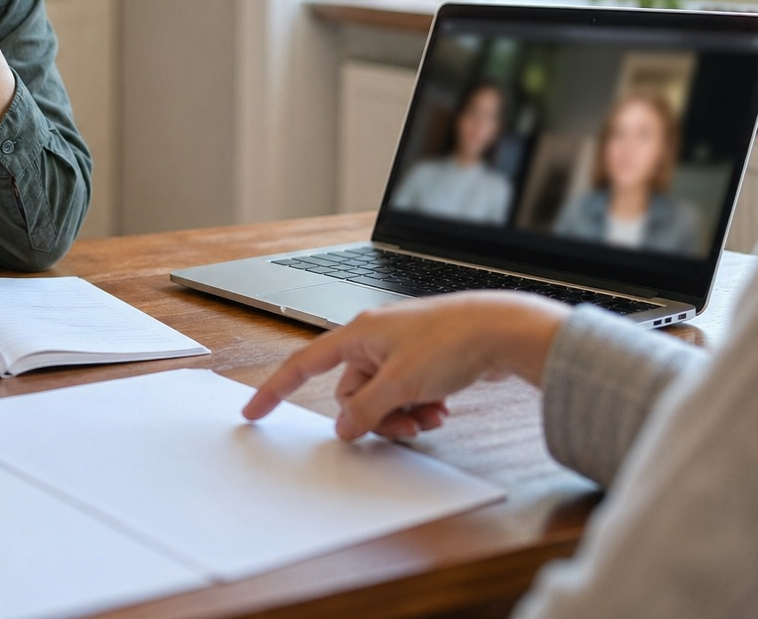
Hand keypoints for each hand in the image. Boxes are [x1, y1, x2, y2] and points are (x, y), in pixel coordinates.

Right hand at [242, 292, 569, 440]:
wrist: (503, 330)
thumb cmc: (452, 340)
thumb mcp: (400, 384)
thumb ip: (366, 410)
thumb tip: (345, 428)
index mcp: (358, 334)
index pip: (304, 364)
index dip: (276, 388)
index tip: (255, 410)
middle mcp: (374, 340)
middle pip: (351, 393)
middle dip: (375, 416)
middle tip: (404, 426)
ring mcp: (399, 351)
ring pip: (380, 399)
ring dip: (401, 415)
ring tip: (430, 417)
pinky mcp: (422, 361)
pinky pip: (404, 395)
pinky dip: (418, 408)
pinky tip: (440, 409)